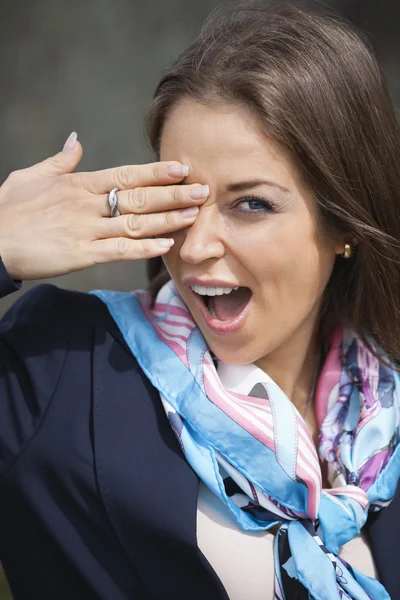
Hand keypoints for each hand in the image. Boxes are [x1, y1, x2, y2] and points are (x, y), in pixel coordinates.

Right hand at [0, 133, 207, 280]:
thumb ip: (60, 161)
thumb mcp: (32, 176)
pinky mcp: (80, 254)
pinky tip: (165, 245)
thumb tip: (77, 140)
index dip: (155, 172)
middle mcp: (86, 205)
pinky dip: (143, 248)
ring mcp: (85, 230)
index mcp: (78, 184)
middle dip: (173, 194)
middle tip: (203, 190)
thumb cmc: (9, 209)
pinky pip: (119, 251)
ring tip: (194, 216)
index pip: (125, 175)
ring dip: (167, 219)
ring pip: (134, 224)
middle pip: (138, 198)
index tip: (181, 168)